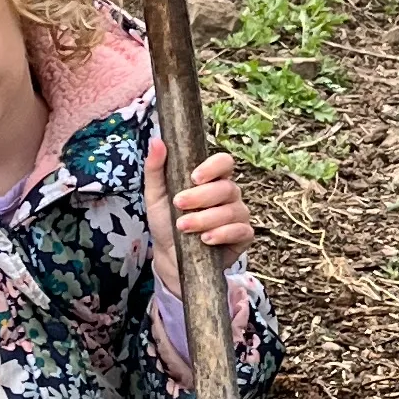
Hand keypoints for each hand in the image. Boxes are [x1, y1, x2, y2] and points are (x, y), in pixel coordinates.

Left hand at [145, 137, 254, 299]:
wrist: (170, 257)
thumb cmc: (166, 222)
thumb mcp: (156, 195)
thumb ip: (155, 169)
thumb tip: (156, 141)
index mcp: (212, 179)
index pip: (224, 162)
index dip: (213, 167)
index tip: (194, 177)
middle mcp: (229, 194)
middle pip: (226, 187)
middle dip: (201, 197)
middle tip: (179, 205)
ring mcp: (238, 215)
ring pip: (231, 211)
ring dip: (205, 219)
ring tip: (184, 228)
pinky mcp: (242, 237)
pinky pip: (241, 230)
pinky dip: (222, 234)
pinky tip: (206, 239)